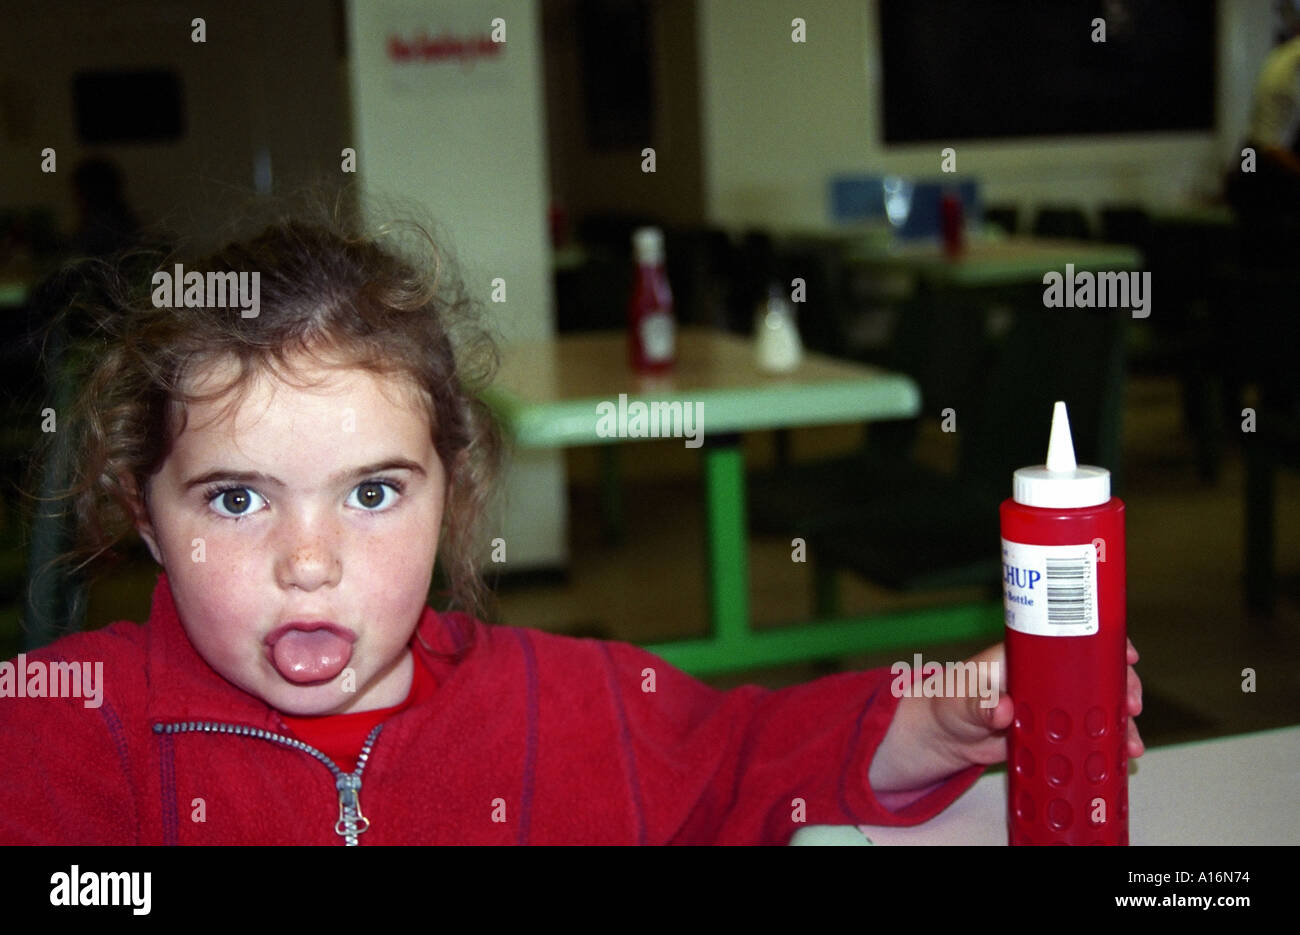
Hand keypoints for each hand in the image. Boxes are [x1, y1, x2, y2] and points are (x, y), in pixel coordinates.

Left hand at [869, 639, 1143, 793]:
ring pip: (1095, 705)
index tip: (1125, 654)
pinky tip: (1120, 757)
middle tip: (1132, 705)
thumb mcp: (961, 702)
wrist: (944, 736)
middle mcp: (1046, 677)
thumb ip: (980, 705)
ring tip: (1130, 745)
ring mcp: (1053, 704)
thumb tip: (1002, 709)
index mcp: (1026, 656)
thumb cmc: (949, 703)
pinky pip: (1085, 732)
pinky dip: (1103, 742)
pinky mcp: (1053, 730)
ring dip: (1118, 721)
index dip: (1102, 644)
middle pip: (1094, 673)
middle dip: (1120, 685)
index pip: (1071, 639)